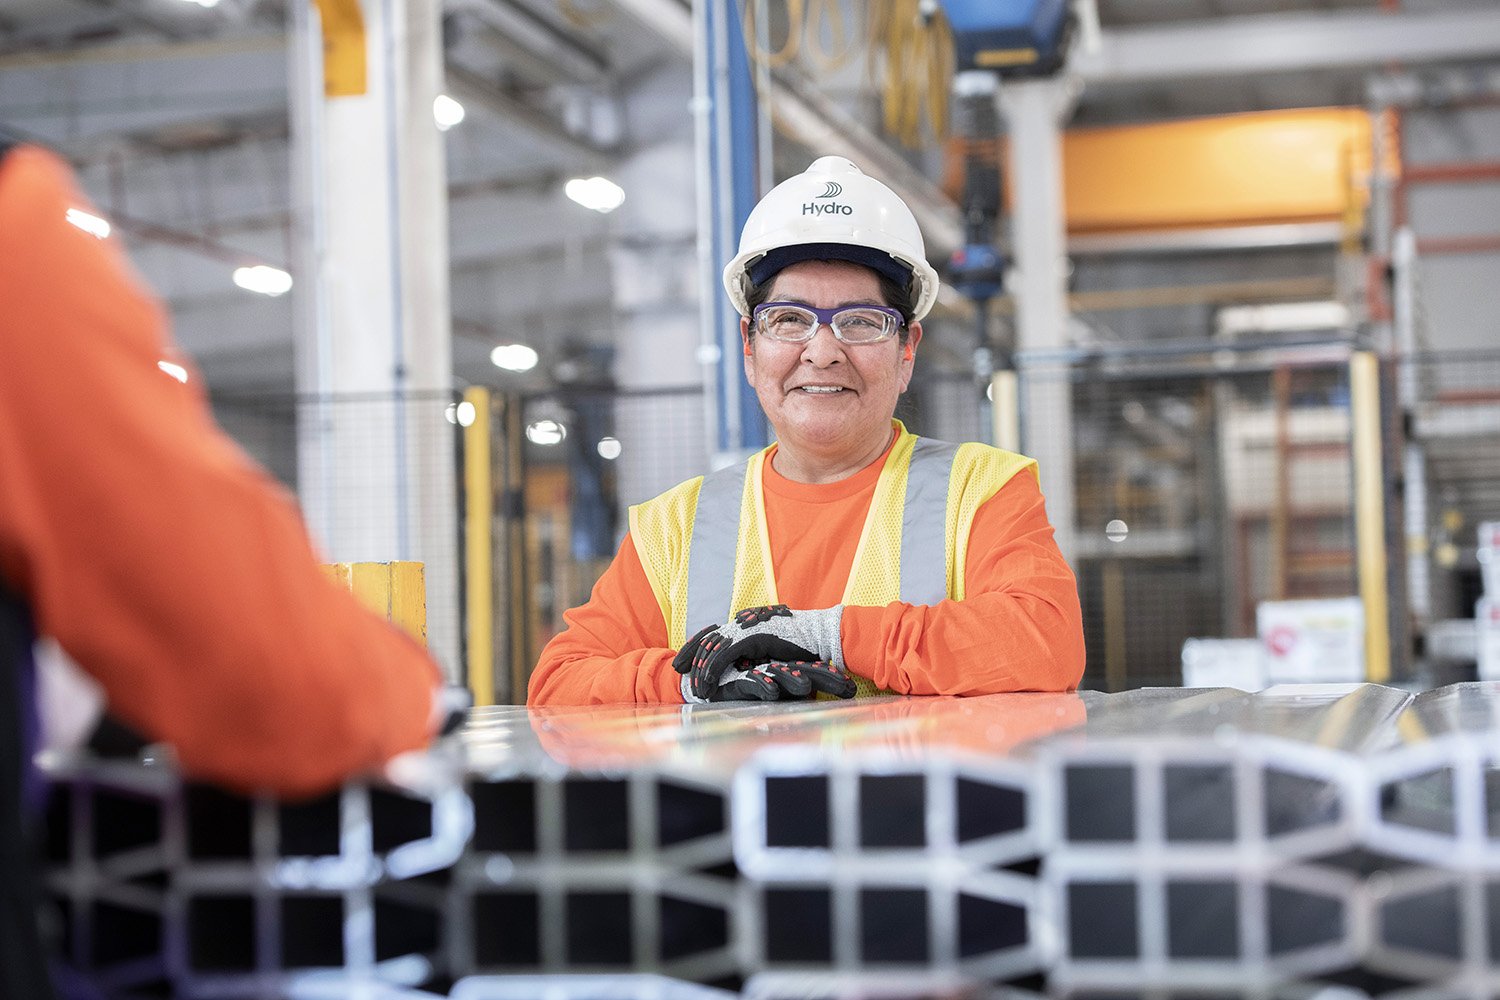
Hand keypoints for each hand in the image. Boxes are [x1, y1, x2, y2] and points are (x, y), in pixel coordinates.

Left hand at [671, 604, 842, 701]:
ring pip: (714, 649)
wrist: (818, 634)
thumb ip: (753, 652)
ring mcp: (746, 629)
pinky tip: (707, 683)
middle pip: (707, 638)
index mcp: (744, 623)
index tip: (683, 661)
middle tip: (677, 670)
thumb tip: (741, 664)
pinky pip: (726, 655)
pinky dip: (714, 669)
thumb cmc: (800, 643)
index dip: (696, 647)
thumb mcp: (771, 647)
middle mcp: (741, 623)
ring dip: (702, 670)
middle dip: (691, 655)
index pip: (713, 634)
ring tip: (696, 688)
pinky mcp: (752, 638)